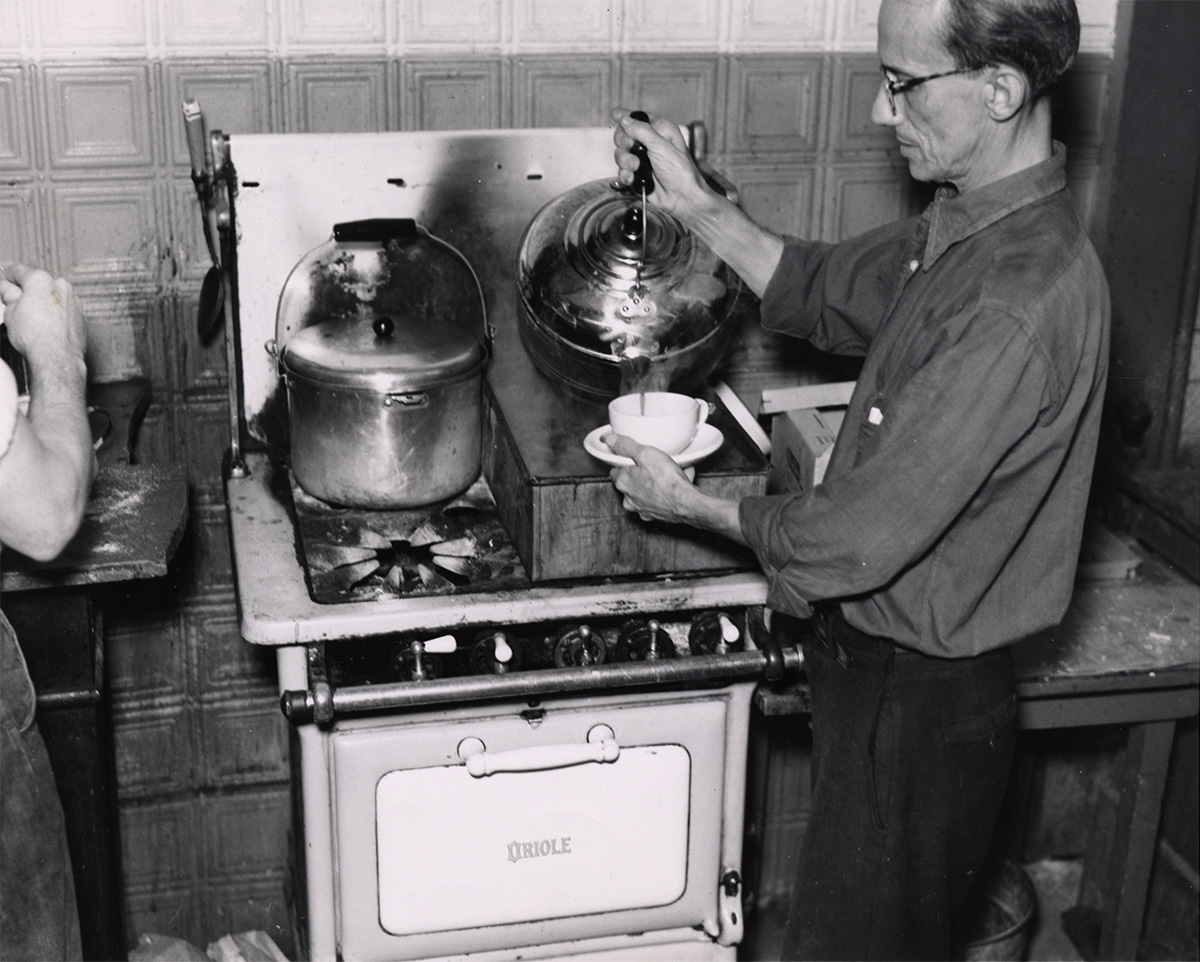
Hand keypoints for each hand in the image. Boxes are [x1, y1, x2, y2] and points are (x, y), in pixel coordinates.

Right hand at [0, 264, 86, 368]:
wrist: (57, 358)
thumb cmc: (36, 337)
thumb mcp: (11, 312)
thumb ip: (9, 295)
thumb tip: (7, 289)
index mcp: (41, 280)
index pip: (19, 270)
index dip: (8, 275)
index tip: (5, 278)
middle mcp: (61, 286)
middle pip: (38, 283)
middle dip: (27, 290)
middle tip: (15, 302)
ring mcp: (73, 300)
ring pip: (53, 296)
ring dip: (43, 301)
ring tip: (31, 318)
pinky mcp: (80, 315)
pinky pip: (63, 308)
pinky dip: (55, 312)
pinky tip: (46, 324)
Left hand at [606, 431, 747, 542]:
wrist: (687, 504)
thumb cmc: (667, 480)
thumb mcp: (645, 453)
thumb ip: (625, 446)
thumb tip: (608, 439)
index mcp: (623, 482)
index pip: (616, 470)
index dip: (625, 462)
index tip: (634, 458)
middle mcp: (629, 499)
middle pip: (630, 482)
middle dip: (639, 474)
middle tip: (653, 465)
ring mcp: (642, 510)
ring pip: (643, 493)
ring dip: (652, 485)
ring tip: (667, 475)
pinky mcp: (655, 516)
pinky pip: (657, 501)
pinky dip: (663, 495)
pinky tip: (673, 487)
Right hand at [610, 108, 717, 223]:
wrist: (681, 198)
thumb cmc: (680, 172)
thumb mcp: (661, 146)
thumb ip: (641, 131)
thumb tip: (626, 120)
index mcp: (660, 130)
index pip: (638, 118)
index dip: (626, 117)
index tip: (615, 114)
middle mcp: (650, 142)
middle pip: (624, 135)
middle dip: (624, 143)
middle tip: (630, 148)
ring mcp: (642, 159)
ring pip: (621, 154)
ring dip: (625, 161)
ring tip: (635, 167)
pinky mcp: (637, 174)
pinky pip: (622, 170)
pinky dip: (624, 174)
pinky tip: (632, 178)